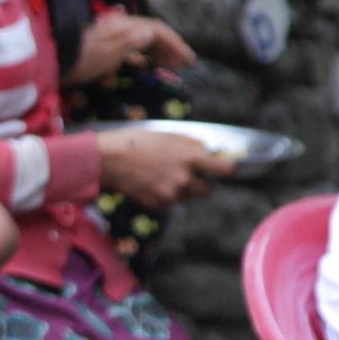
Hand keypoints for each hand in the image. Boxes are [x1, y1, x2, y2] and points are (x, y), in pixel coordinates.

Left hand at [66, 13, 195, 85]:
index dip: (174, 43)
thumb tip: (149, 34)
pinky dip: (143, 54)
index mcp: (123, 26)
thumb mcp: (106, 52)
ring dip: (158, 50)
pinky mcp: (102, 44)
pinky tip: (144, 64)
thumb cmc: (79, 59)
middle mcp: (119, 26)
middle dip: (169, 47)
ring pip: (141, 39)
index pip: (156, 30)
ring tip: (169, 64)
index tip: (188, 59)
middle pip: (151, 32)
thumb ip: (129, 42)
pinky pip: (130, 46)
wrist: (51, 59)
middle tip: (183, 63)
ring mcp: (110, 34)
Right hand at [95, 129, 232, 206]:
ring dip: (182, 190)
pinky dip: (165, 196)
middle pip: (208, 191)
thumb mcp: (170, 135)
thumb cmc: (138, 141)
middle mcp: (185, 178)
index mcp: (191, 156)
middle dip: (203, 184)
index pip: (225, 169)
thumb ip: (192, 145)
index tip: (226, 169)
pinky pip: (170, 203)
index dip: (228, 170)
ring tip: (163, 176)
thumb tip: (208, 153)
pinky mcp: (158, 204)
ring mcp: (172, 193)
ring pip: (187, 197)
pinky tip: (151, 183)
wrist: (110, 159)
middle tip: (190, 176)